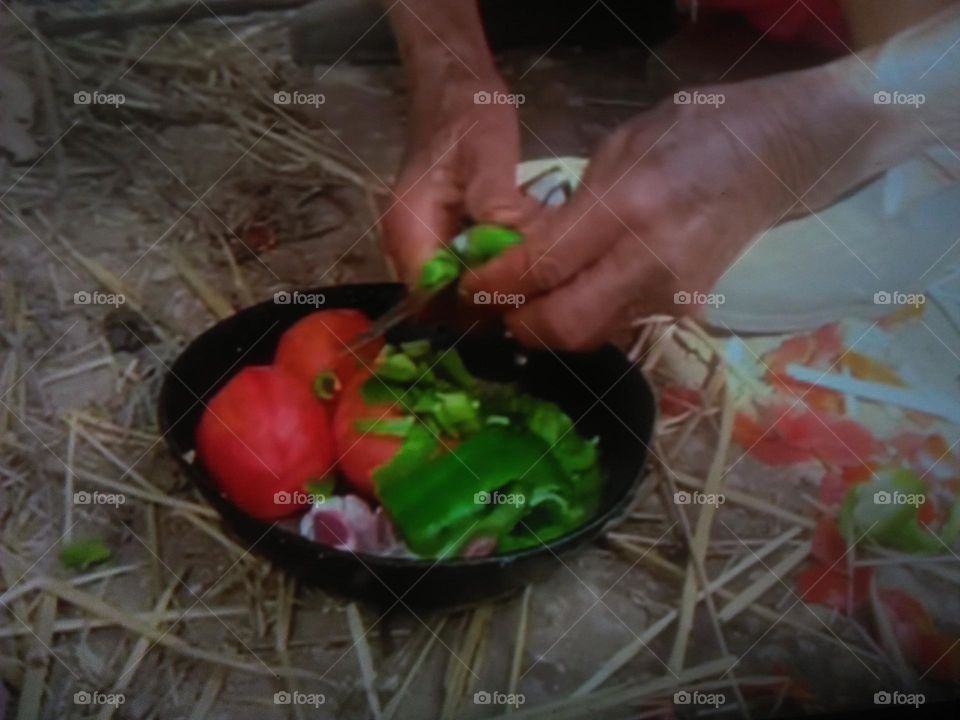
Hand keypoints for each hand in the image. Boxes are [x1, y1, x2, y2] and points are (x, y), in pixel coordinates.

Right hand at [381, 67, 536, 283]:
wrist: (452, 88)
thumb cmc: (467, 112)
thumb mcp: (487, 149)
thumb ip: (494, 200)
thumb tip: (505, 245)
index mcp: (410, 227)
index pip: (430, 297)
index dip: (470, 306)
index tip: (514, 294)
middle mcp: (407, 244)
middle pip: (441, 303)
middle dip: (486, 301)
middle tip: (533, 282)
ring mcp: (421, 243)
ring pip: (453, 291)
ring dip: (492, 287)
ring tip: (531, 268)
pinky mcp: (437, 239)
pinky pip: (461, 272)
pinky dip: (490, 270)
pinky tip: (520, 254)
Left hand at [463, 84, 809, 349]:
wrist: (778, 155)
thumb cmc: (694, 133)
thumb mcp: (618, 149)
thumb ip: (569, 209)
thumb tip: (523, 252)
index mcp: (629, 207)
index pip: (543, 268)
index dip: (495, 286)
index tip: (466, 285)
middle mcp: (653, 262)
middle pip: (565, 326)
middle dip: (518, 324)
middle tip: (492, 307)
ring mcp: (674, 294)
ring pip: (591, 336)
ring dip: (548, 327)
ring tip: (523, 303)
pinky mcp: (687, 311)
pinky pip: (619, 326)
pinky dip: (585, 319)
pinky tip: (570, 298)